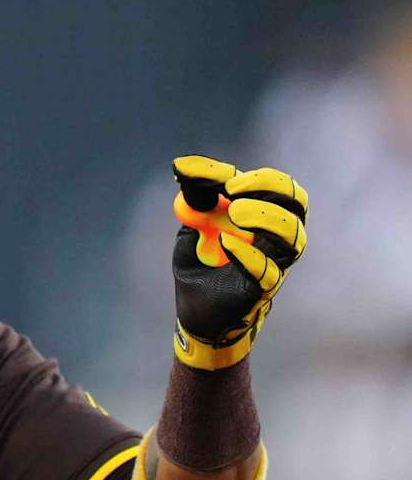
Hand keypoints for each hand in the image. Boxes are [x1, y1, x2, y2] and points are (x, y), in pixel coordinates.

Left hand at [169, 155, 307, 369]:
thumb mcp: (192, 227)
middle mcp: (276, 237)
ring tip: (236, 212)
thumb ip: (194, 201)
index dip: (251, 175)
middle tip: (234, 189)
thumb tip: (182, 167)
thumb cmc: (202, 265)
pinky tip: (227, 245)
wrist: (196, 311)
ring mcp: (273, 264)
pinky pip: (270, 274)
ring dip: (268, 219)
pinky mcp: (261, 291)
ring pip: (294, 238)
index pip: (274, 185)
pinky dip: (249, 256)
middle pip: (297, 203)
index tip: (219, 177)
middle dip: (271, 187)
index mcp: (264, 215)